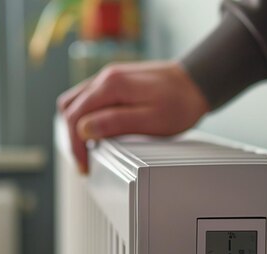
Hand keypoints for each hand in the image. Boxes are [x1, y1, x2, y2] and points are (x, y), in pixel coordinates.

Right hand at [58, 61, 210, 173]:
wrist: (197, 82)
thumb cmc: (179, 103)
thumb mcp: (151, 120)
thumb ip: (116, 123)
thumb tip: (84, 129)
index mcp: (111, 85)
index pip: (75, 115)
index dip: (75, 144)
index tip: (84, 164)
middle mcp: (105, 77)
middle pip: (70, 108)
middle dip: (72, 137)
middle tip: (84, 160)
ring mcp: (108, 77)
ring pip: (75, 101)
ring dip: (76, 125)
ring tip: (87, 148)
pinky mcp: (114, 81)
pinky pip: (88, 98)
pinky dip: (85, 116)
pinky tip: (96, 131)